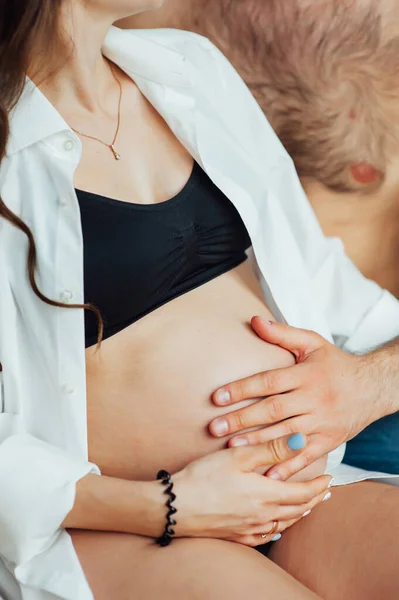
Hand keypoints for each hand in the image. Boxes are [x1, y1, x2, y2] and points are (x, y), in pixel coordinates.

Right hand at [173, 433, 331, 546]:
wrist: (174, 507)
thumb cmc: (204, 477)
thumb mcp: (238, 456)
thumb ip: (271, 449)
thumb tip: (301, 440)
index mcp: (266, 495)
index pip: (304, 494)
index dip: (319, 486)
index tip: (328, 477)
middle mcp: (263, 516)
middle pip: (298, 511)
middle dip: (314, 500)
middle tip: (325, 492)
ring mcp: (249, 529)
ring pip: (284, 524)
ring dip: (300, 514)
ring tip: (307, 506)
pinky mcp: (235, 537)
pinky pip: (266, 536)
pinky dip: (279, 529)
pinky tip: (277, 527)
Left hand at [209, 317, 381, 480]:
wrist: (373, 387)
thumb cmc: (335, 364)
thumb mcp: (312, 343)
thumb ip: (282, 334)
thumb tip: (254, 321)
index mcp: (306, 375)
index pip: (268, 382)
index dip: (241, 389)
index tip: (216, 398)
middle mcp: (314, 399)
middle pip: (272, 411)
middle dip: (241, 419)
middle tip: (214, 428)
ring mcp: (322, 422)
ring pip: (285, 434)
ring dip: (257, 443)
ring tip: (230, 447)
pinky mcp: (329, 441)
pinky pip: (306, 456)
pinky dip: (288, 467)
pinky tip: (267, 475)